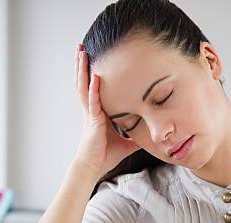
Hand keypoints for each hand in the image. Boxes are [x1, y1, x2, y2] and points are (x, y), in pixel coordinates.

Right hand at [73, 44, 140, 176]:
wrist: (94, 167)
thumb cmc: (106, 156)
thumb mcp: (127, 143)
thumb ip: (136, 136)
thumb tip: (149, 135)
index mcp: (98, 113)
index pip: (95, 88)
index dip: (93, 73)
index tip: (94, 59)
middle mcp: (92, 110)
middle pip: (86, 82)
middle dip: (84, 65)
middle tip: (82, 47)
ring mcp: (90, 114)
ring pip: (84, 87)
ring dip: (83, 69)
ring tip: (82, 52)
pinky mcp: (92, 121)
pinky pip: (93, 101)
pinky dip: (94, 89)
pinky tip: (96, 76)